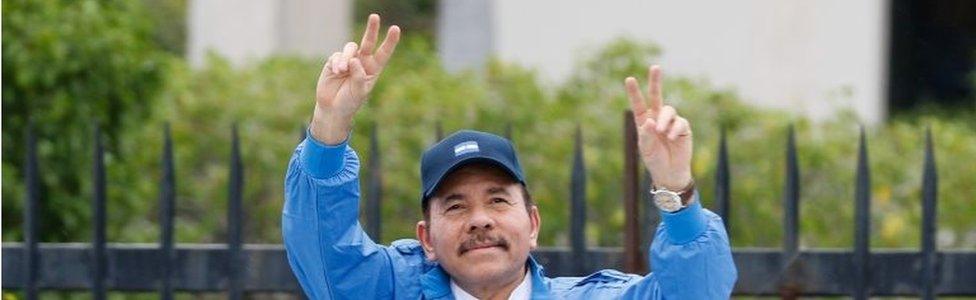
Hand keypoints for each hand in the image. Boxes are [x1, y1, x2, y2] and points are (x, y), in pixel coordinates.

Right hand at [311, 14, 400, 143]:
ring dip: (346, 58)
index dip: (390, 41)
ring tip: (342, 71)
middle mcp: (362, 62)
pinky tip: (336, 72)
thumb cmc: (350, 102)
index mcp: (373, 69)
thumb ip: (359, 76)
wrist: (332, 108)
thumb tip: (355, 59)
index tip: (395, 29)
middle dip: (371, 29)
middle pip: (368, 42)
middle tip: (375, 17)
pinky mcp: (334, 62)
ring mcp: (348, 61)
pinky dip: (337, 63)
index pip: (383, 53)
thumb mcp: (359, 92)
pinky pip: (337, 56)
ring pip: (350, 48)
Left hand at [624, 65, 693, 190]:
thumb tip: (650, 120)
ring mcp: (671, 121)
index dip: (634, 92)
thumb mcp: (646, 148)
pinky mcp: (683, 127)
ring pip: (668, 110)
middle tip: (655, 67)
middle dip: (655, 81)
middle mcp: (657, 118)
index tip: (629, 79)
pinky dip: (674, 129)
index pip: (638, 104)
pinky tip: (671, 138)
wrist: (670, 172)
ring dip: (664, 120)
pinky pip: (680, 122)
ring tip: (661, 132)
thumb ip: (646, 134)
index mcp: (643, 121)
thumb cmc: (655, 159)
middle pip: (656, 96)